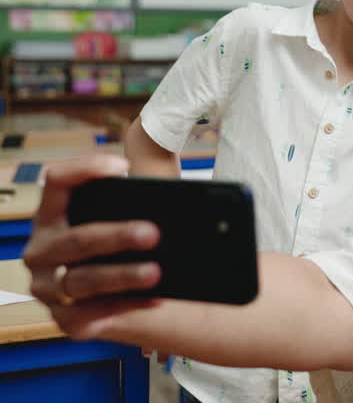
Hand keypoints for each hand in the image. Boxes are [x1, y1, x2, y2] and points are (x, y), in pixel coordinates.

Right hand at [22, 155, 163, 339]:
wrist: (125, 296)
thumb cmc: (124, 246)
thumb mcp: (127, 216)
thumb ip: (140, 198)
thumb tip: (173, 183)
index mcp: (52, 215)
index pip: (57, 182)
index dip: (85, 170)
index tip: (124, 168)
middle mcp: (43, 249)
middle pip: (77, 238)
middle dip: (116, 236)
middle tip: (154, 233)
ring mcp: (49, 287)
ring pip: (84, 280)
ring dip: (122, 276)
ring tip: (156, 272)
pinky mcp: (66, 319)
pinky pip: (94, 315)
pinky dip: (127, 307)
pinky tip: (154, 300)